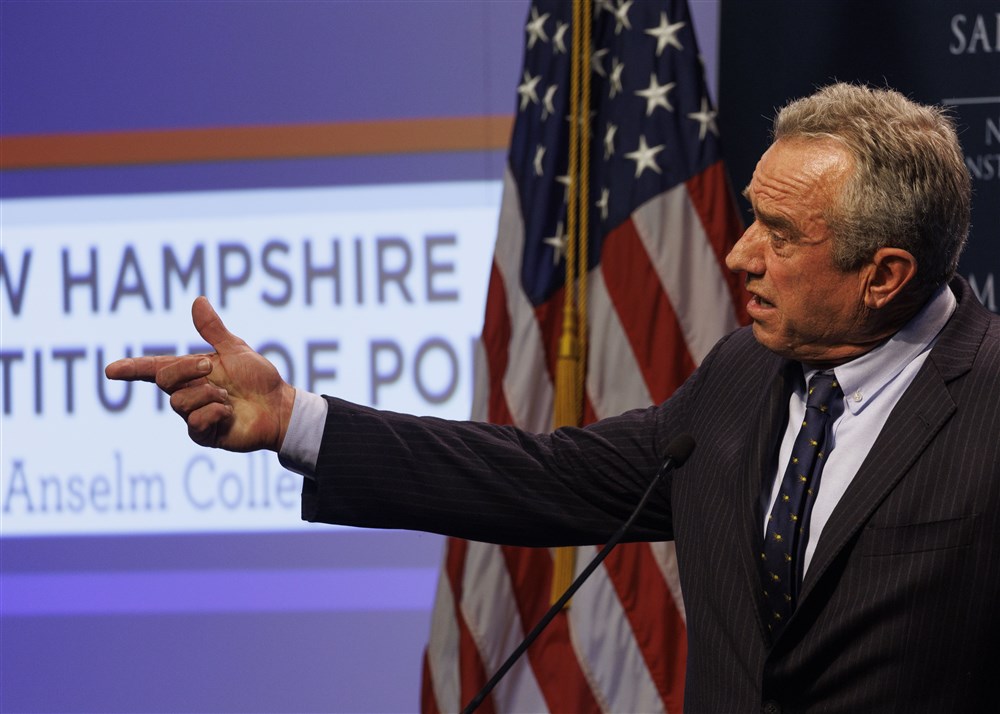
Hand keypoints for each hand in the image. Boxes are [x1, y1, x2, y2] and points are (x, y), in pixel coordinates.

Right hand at [104, 297, 294, 452]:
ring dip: (209, 394)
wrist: (280, 406)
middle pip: (163, 381)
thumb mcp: (235, 350)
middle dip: (187, 371)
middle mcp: (187, 394)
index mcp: (190, 373)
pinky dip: (216, 413)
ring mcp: (194, 416)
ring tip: (228, 398)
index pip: (153, 370)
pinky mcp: (204, 435)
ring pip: (180, 402)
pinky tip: (229, 413)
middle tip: (211, 370)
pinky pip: (196, 423)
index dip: (131, 369)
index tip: (110, 370)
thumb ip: (213, 330)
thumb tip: (198, 300)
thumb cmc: (258, 379)